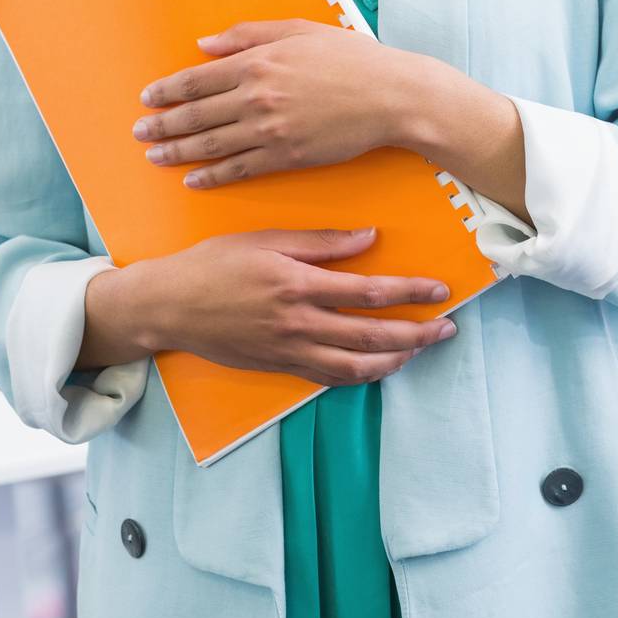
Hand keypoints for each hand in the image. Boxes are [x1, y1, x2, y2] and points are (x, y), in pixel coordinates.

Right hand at [102, 227, 456, 386]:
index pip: (368, 292)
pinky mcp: (281, 367)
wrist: (170, 305)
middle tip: (447, 327)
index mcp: (297, 284)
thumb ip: (319, 242)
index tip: (439, 289)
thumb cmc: (214, 263)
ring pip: (357, 365)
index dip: (409, 292)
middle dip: (417, 333)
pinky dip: (362, 376)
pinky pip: (330, 379)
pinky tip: (380, 367)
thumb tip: (369, 238)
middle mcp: (298, 323)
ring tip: (422, 348)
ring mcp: (290, 351)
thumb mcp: (265, 239)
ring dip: (397, 359)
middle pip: (372, 335)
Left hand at [133, 18, 433, 187]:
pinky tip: (194, 179)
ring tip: (154, 157)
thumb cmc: (348, 58)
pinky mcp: (287, 156)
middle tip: (139, 132)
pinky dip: (212, 175)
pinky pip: (240, 169)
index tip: (147, 98)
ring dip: (178, 152)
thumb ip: (247, 36)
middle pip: (196, 115)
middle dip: (163, 125)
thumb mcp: (297, 31)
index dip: (168, 91)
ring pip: (211, 145)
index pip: (197, 80)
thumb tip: (204, 46)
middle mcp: (256, 97)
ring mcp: (270, 130)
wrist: (390, 96)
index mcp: (257, 62)